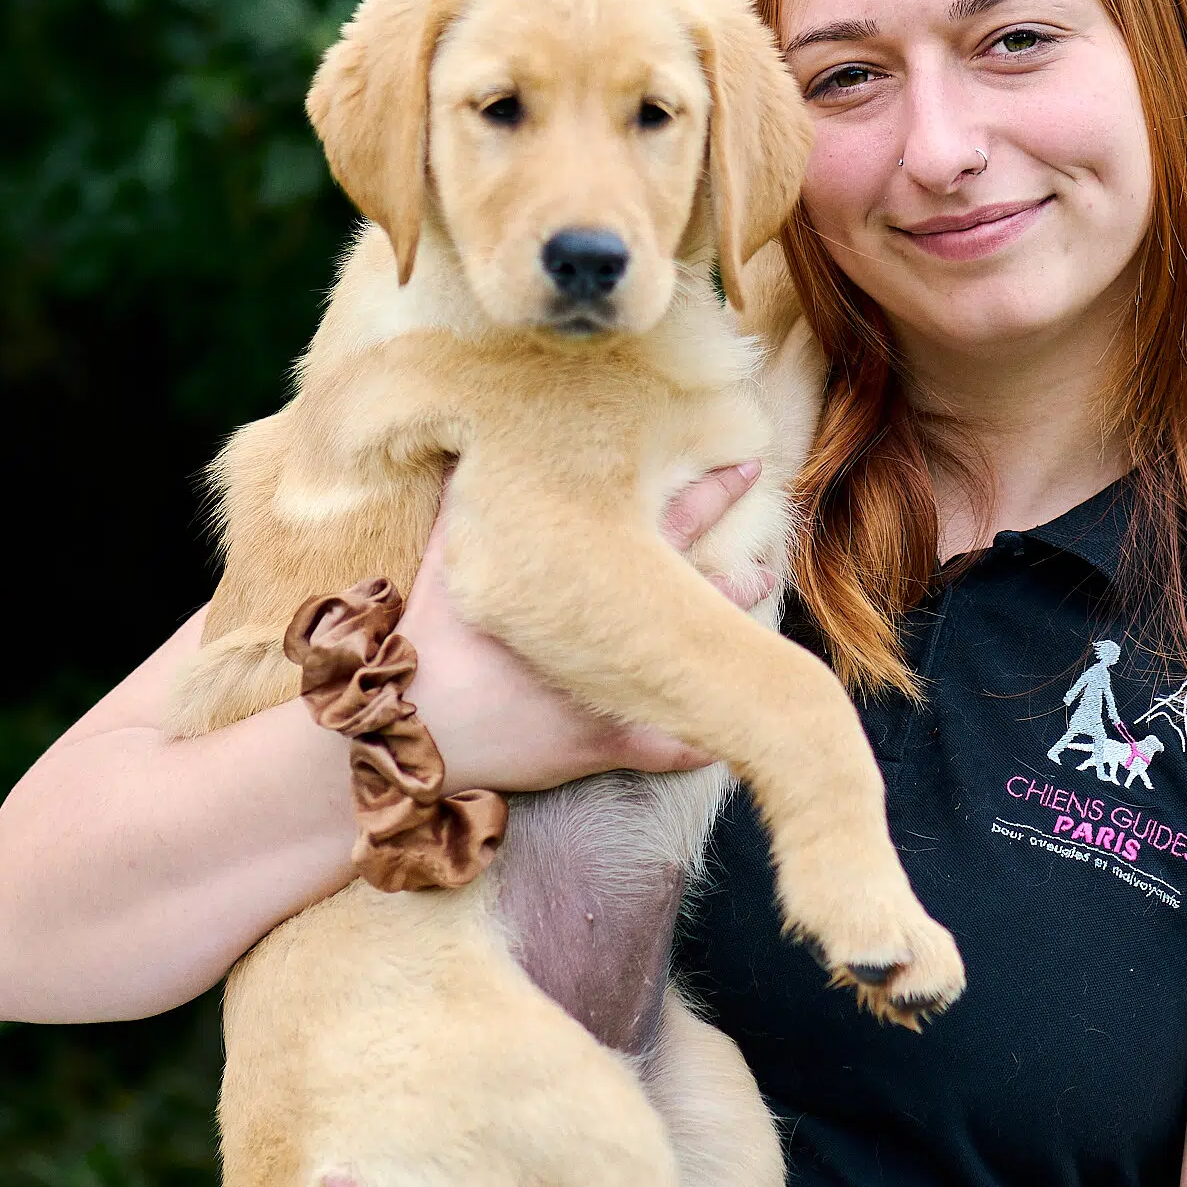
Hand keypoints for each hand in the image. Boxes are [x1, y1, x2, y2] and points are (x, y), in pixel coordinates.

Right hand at [398, 462, 774, 794]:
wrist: (410, 720)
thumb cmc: (429, 631)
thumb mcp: (452, 551)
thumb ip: (472, 493)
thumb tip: (483, 438)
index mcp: (588, 576)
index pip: (669, 522)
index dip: (713, 493)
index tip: (751, 469)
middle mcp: (612, 629)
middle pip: (694, 591)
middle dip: (735, 574)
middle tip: (776, 551)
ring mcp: (615, 687)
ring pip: (693, 664)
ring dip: (731, 647)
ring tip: (763, 633)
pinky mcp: (604, 741)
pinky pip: (667, 747)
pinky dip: (699, 743)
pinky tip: (733, 738)